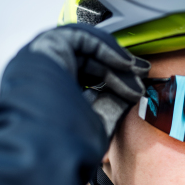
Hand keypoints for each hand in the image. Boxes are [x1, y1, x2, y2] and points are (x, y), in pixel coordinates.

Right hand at [24, 24, 149, 136]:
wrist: (47, 144)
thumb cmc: (69, 145)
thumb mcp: (97, 123)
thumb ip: (112, 106)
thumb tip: (134, 91)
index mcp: (49, 98)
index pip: (86, 81)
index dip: (115, 82)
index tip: (138, 91)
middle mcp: (42, 77)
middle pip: (87, 63)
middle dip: (120, 69)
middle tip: (144, 77)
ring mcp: (41, 60)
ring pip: (86, 50)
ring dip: (116, 58)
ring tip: (139, 71)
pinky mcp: (45, 47)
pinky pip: (82, 38)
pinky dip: (106, 47)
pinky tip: (126, 64)